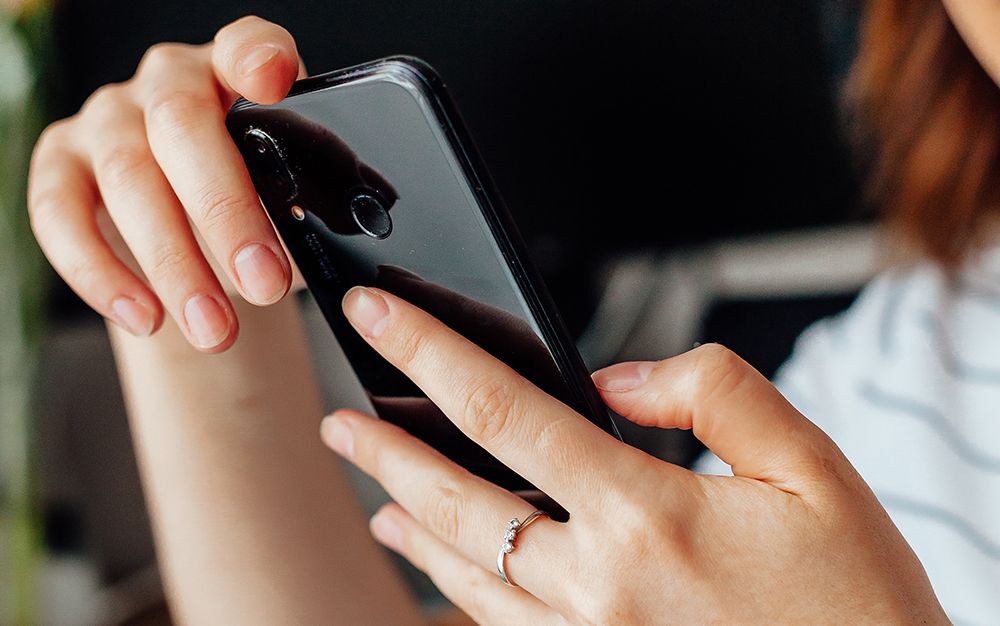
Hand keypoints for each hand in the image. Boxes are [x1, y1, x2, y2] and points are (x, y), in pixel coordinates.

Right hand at [28, 16, 303, 350]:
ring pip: (127, 179)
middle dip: (225, 214)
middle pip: (182, 128)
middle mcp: (168, 82)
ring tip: (216, 330)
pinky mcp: (60, 163)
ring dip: (174, 264)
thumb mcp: (294, 198)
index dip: (257, 58)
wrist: (199, 236)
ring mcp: (108, 118)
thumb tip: (333, 247)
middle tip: (264, 286)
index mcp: (238, 74)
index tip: (272, 81)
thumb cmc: (258, 206)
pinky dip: (101, 274)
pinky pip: (60, 215)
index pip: (247, 46)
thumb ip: (311, 203)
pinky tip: (146, 318)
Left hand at [321, 287, 948, 624]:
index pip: (506, 412)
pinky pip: (498, 625)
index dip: (431, 353)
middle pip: (458, 500)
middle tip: (339, 416)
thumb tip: (620, 376)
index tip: (380, 319)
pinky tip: (435, 564)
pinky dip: (451, 587)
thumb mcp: (814, 468)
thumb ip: (714, 393)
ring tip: (370, 483)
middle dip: (387, 448)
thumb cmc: (856, 602)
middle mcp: (600, 585)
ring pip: (465, 571)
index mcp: (648, 515)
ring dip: (408, 519)